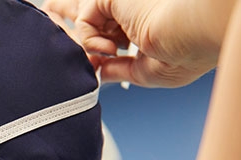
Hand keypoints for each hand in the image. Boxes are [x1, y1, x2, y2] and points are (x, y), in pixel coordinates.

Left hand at [43, 0, 229, 87]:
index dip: (90, 43)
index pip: (107, 31)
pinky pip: (85, 21)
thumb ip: (119, 70)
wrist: (193, 35)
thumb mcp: (146, 72)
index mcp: (141, 29)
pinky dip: (90, 40)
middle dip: (65, 14)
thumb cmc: (184, 55)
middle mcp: (129, 15)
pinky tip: (109, 49)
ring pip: (81, 17)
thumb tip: (100, 73)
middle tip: (48, 12)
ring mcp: (121, 6)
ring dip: (77, 41)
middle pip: (89, 14)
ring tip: (103, 54)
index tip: (85, 60)